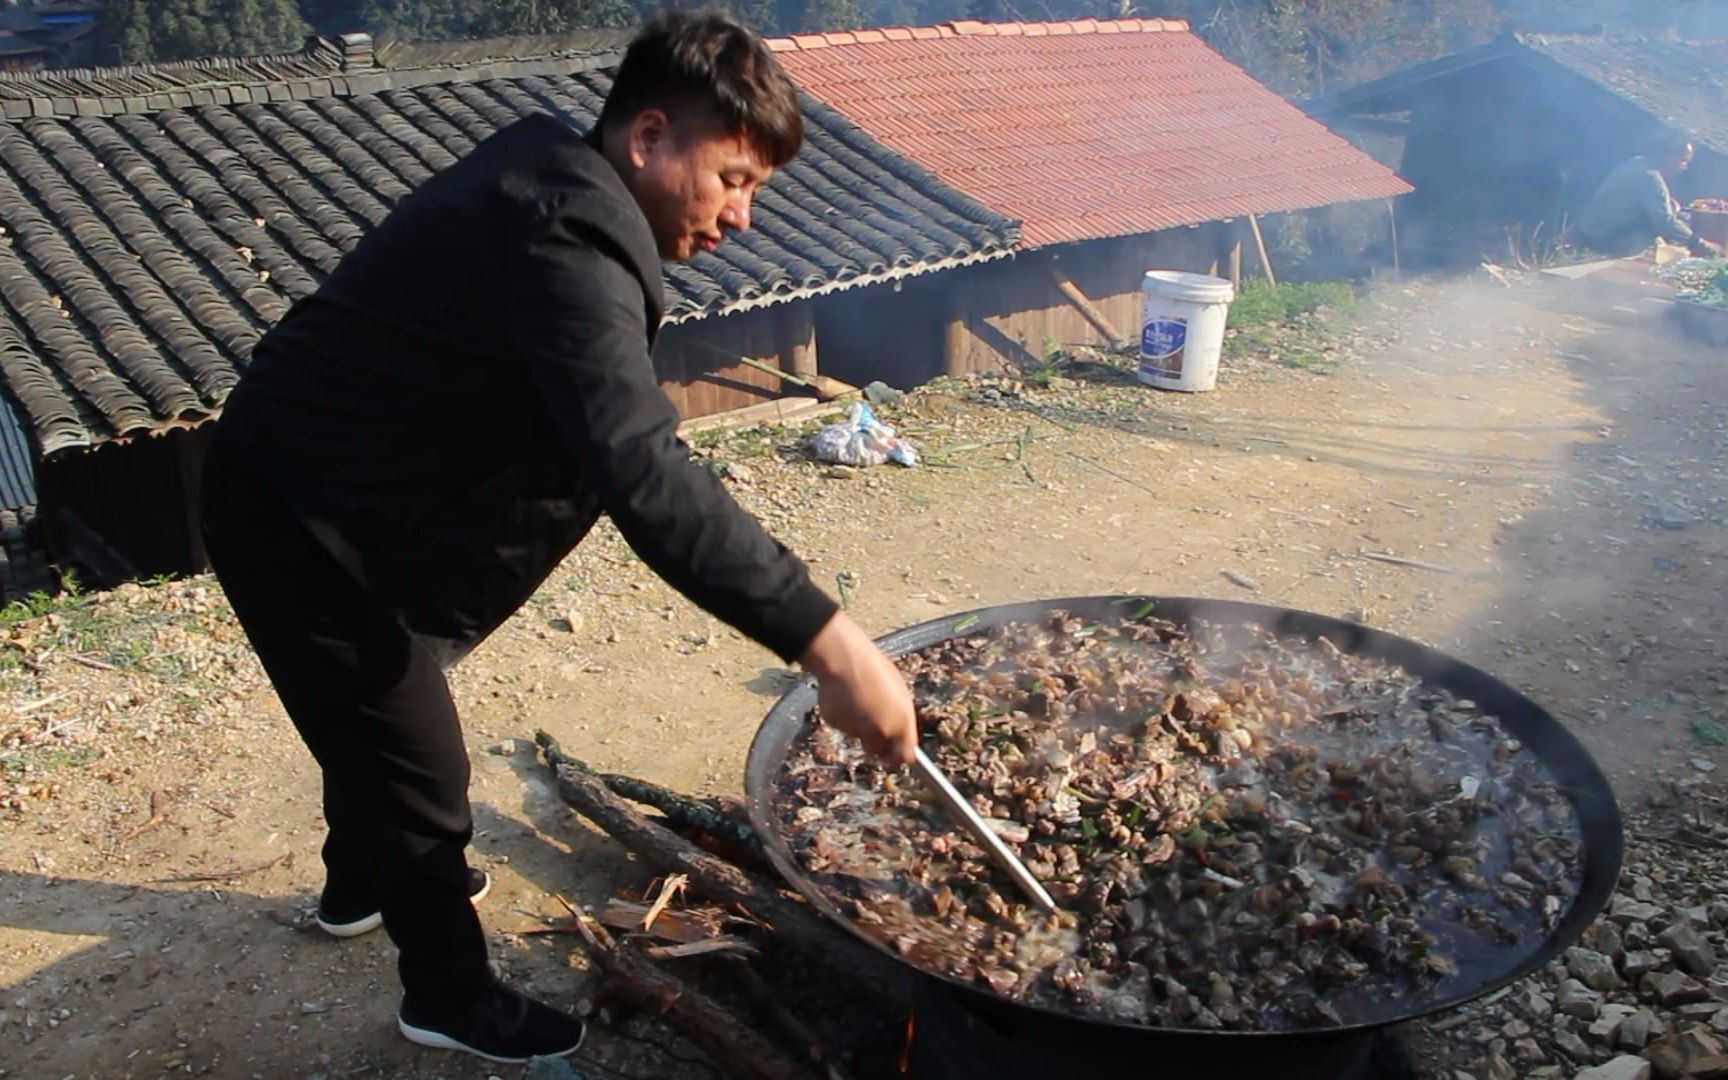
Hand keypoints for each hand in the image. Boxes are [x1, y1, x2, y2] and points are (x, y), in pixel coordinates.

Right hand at [798, 610, 917, 764]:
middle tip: (871, 724)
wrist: (844, 659)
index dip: (899, 756)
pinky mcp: (837, 725)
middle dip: (876, 742)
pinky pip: (842, 726)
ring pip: (859, 736)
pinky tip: (844, 698)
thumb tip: (900, 734)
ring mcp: (857, 731)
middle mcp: (881, 732)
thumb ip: (901, 718)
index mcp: (902, 722)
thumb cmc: (876, 669)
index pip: (906, 756)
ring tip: (856, 699)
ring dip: (858, 725)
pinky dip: (843, 717)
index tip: (895, 753)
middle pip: (879, 751)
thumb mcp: (899, 693)